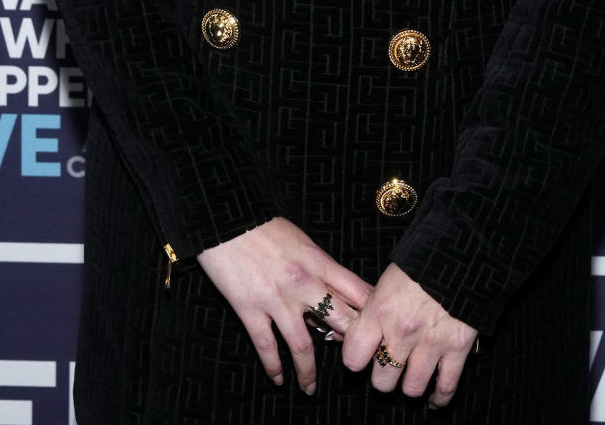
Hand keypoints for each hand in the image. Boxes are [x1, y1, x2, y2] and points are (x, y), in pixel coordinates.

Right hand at [197, 217, 371, 394]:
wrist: (226, 217)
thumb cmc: (262, 224)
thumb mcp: (300, 238)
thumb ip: (317, 265)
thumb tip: (332, 290)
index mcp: (318, 261)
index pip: (356, 291)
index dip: (371, 313)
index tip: (378, 328)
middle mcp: (303, 283)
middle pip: (338, 321)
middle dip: (349, 345)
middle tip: (353, 364)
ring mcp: (277, 299)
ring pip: (302, 345)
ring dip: (308, 371)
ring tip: (310, 388)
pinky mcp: (250, 308)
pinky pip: (266, 346)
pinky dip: (274, 366)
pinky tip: (278, 379)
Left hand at [341, 262, 477, 408]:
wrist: (461, 250)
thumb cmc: (421, 260)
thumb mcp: (388, 279)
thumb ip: (373, 308)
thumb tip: (355, 330)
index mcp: (380, 310)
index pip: (353, 357)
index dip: (355, 360)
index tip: (361, 356)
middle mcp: (402, 331)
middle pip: (382, 381)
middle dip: (383, 376)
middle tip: (387, 366)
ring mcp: (431, 343)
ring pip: (411, 389)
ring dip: (409, 385)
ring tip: (410, 376)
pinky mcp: (457, 348)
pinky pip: (446, 387)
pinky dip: (440, 398)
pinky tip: (434, 399)